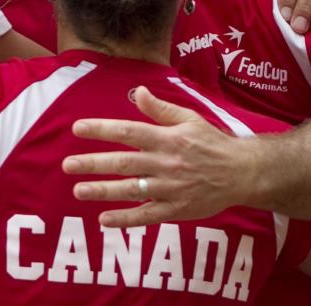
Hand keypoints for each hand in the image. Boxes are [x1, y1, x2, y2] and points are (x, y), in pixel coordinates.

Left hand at [62, 86, 250, 226]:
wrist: (243, 172)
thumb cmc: (212, 142)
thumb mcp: (189, 119)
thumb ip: (160, 109)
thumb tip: (137, 91)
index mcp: (168, 138)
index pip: (129, 132)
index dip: (102, 130)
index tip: (78, 128)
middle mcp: (166, 163)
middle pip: (124, 163)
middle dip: (93, 164)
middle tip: (67, 165)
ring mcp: (171, 188)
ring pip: (131, 190)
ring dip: (102, 191)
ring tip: (78, 190)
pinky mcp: (176, 210)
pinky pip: (147, 216)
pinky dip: (125, 219)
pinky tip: (103, 219)